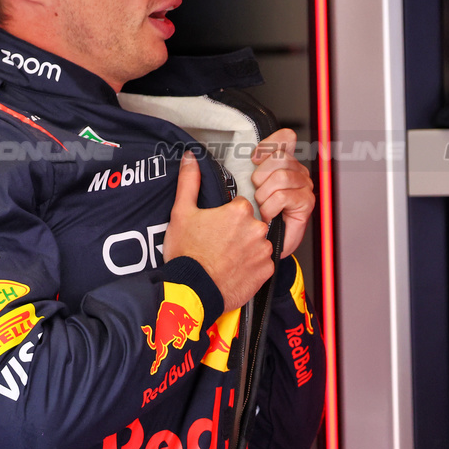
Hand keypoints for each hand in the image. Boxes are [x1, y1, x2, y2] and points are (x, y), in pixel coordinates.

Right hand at [165, 153, 272, 309]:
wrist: (192, 290)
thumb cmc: (186, 253)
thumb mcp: (182, 213)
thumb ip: (189, 182)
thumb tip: (190, 158)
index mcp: (240, 211)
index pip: (241, 205)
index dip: (227, 216)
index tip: (216, 227)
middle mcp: (257, 228)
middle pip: (252, 223)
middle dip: (239, 232)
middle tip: (219, 244)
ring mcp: (263, 250)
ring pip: (258, 243)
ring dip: (247, 249)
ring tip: (226, 258)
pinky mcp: (266, 271)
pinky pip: (262, 264)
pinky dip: (251, 267)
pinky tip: (234, 270)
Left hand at [251, 128, 314, 257]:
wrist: (262, 244)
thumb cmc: (254, 216)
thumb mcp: (245, 186)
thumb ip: (244, 167)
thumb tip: (231, 153)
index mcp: (285, 163)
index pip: (286, 138)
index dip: (268, 145)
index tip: (255, 159)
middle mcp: (298, 172)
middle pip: (279, 157)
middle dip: (260, 177)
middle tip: (257, 194)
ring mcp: (305, 187)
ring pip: (281, 177)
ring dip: (264, 195)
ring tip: (262, 206)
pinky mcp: (306, 203)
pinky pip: (283, 196)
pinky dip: (270, 208)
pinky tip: (269, 215)